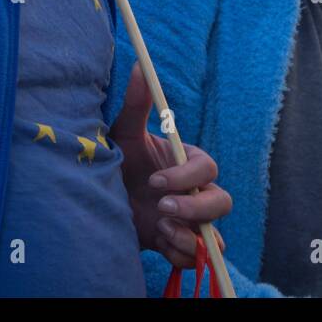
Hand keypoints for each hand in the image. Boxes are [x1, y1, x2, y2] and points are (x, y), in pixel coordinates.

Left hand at [109, 63, 231, 267]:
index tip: (155, 181)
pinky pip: (198, 257)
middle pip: (222, 203)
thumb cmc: (118, 161)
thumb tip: (139, 64)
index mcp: (188, 163)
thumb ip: (136, 102)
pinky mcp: (180, 244)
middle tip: (161, 209)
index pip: (207, 169)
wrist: (99, 200)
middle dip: (195, 208)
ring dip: (189, 235)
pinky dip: (182, 253)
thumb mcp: (124, 133)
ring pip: (215, 236)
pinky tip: (159, 241)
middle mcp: (196, 192)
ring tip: (160, 228)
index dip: (186, 177)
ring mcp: (190, 221)